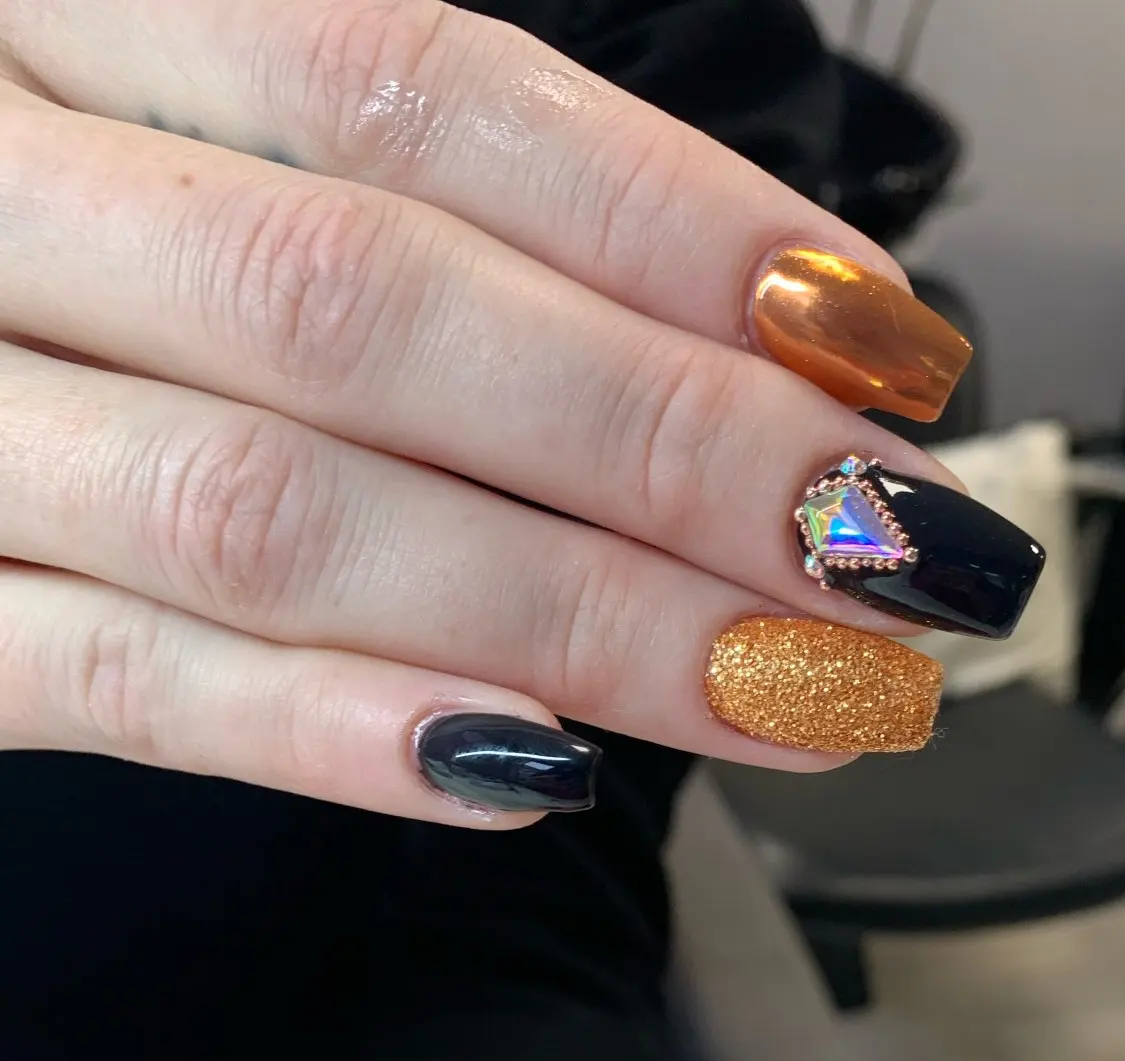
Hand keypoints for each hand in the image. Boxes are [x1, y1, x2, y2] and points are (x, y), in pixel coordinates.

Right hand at [0, 0, 1011, 825]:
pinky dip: (332, 731)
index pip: (404, 81)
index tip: (880, 349)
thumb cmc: (66, 268)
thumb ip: (399, 218)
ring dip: (571, 615)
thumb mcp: (184, 156)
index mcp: (64, 13)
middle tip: (894, 557)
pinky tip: (536, 773)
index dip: (670, 219)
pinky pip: (118, 684)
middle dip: (670, 442)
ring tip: (795, 689)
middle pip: (364, 305)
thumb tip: (767, 358)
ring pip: (268, 512)